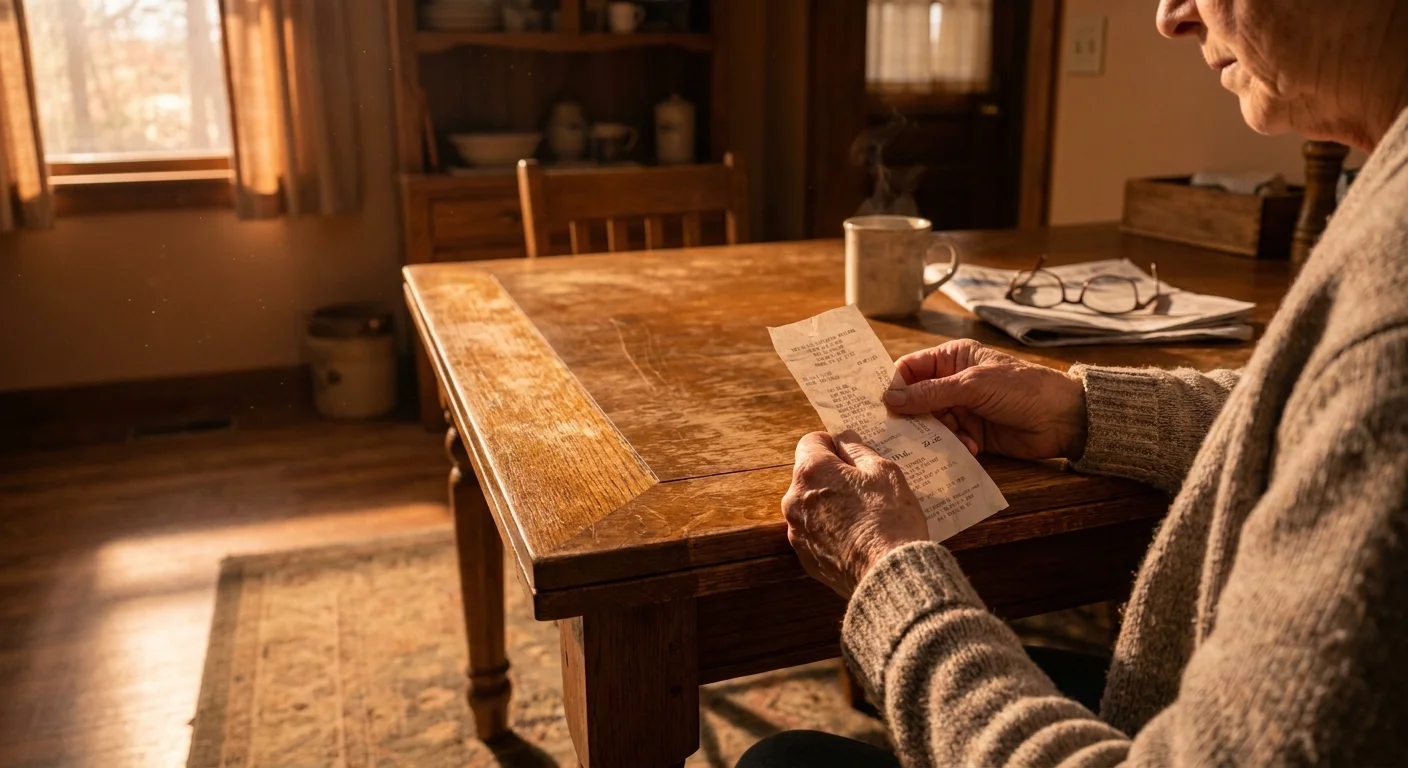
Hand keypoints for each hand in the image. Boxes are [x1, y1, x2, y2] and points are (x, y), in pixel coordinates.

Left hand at [782, 431, 928, 596]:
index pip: (811, 441)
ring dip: (829, 503)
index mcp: (811, 472)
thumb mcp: (883, 472)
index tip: (851, 454)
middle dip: (832, 476)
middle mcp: (794, 499)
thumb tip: (844, 438)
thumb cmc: (889, 519)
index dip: (833, 444)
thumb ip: (858, 450)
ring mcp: (797, 531)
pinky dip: (830, 530)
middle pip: (809, 475)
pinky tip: (855, 537)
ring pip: (810, 505)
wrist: (888, 575)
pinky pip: (814, 533)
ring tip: (862, 515)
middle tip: (864, 487)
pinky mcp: (805, 557)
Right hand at [883, 339, 1087, 461]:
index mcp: (953, 358)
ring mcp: (963, 409)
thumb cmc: (1021, 389)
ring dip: (934, 434)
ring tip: (942, 440)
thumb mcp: (972, 386)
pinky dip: (954, 446)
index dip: (894, 385)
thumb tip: (890, 399)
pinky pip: (949, 441)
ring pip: (931, 423)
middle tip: (896, 432)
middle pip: (916, 399)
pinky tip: (970, 446)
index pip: (911, 369)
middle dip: (910, 415)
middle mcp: (953, 382)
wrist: (1063, 419)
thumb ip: (931, 393)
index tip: (878, 404)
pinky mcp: (972, 434)